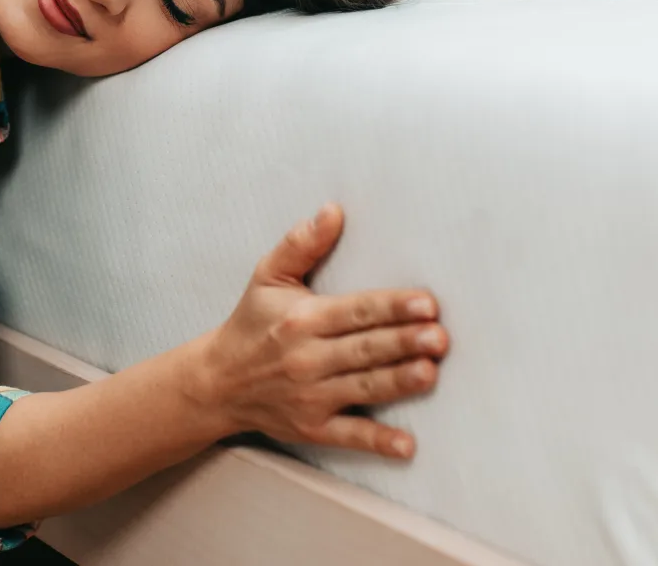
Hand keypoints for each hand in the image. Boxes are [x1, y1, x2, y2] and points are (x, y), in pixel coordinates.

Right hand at [189, 204, 447, 459]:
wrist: (217, 382)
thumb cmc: (251, 324)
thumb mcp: (267, 277)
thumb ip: (301, 243)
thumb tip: (333, 211)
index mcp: (302, 319)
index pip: (355, 311)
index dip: (391, 307)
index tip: (426, 303)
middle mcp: (306, 358)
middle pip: (364, 348)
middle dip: (403, 342)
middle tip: (439, 337)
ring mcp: (310, 396)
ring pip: (363, 388)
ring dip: (397, 382)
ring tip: (429, 373)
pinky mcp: (312, 428)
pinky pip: (349, 436)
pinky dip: (377, 442)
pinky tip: (406, 445)